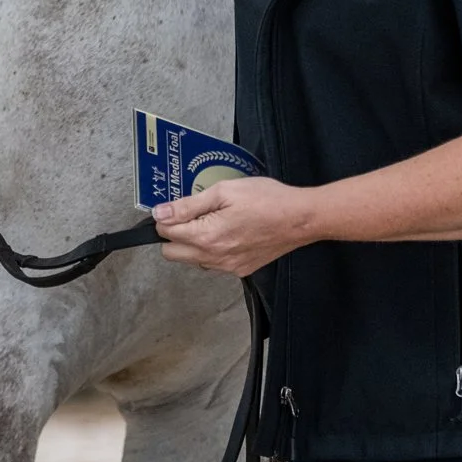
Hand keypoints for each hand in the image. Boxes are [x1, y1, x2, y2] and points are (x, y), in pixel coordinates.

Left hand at [152, 176, 316, 276]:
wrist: (301, 218)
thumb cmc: (266, 200)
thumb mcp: (223, 192)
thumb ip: (188, 205)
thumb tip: (160, 213)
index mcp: (207, 237)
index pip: (165, 233)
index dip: (166, 216)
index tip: (175, 206)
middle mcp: (215, 258)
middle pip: (172, 253)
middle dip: (173, 234)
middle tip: (191, 214)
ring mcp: (228, 267)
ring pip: (192, 259)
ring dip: (192, 243)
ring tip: (212, 220)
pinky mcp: (241, 270)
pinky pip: (213, 263)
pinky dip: (211, 250)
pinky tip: (227, 232)